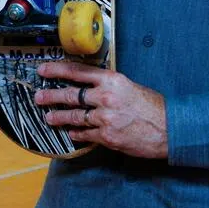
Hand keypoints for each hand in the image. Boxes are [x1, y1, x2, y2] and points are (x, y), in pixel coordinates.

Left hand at [35, 61, 167, 157]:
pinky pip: (85, 134)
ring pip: (74, 116)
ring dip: (59, 117)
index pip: (78, 71)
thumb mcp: (129, 86)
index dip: (57, 70)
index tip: (43, 70)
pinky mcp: (107, 136)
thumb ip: (108, 85)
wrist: (169, 128)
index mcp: (111, 80)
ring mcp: (104, 118)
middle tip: (39, 97)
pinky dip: (76, 133)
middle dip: (51, 96)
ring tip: (48, 117)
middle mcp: (105, 97)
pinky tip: (71, 133)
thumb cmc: (152, 106)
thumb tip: (89, 86)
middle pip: (70, 95)